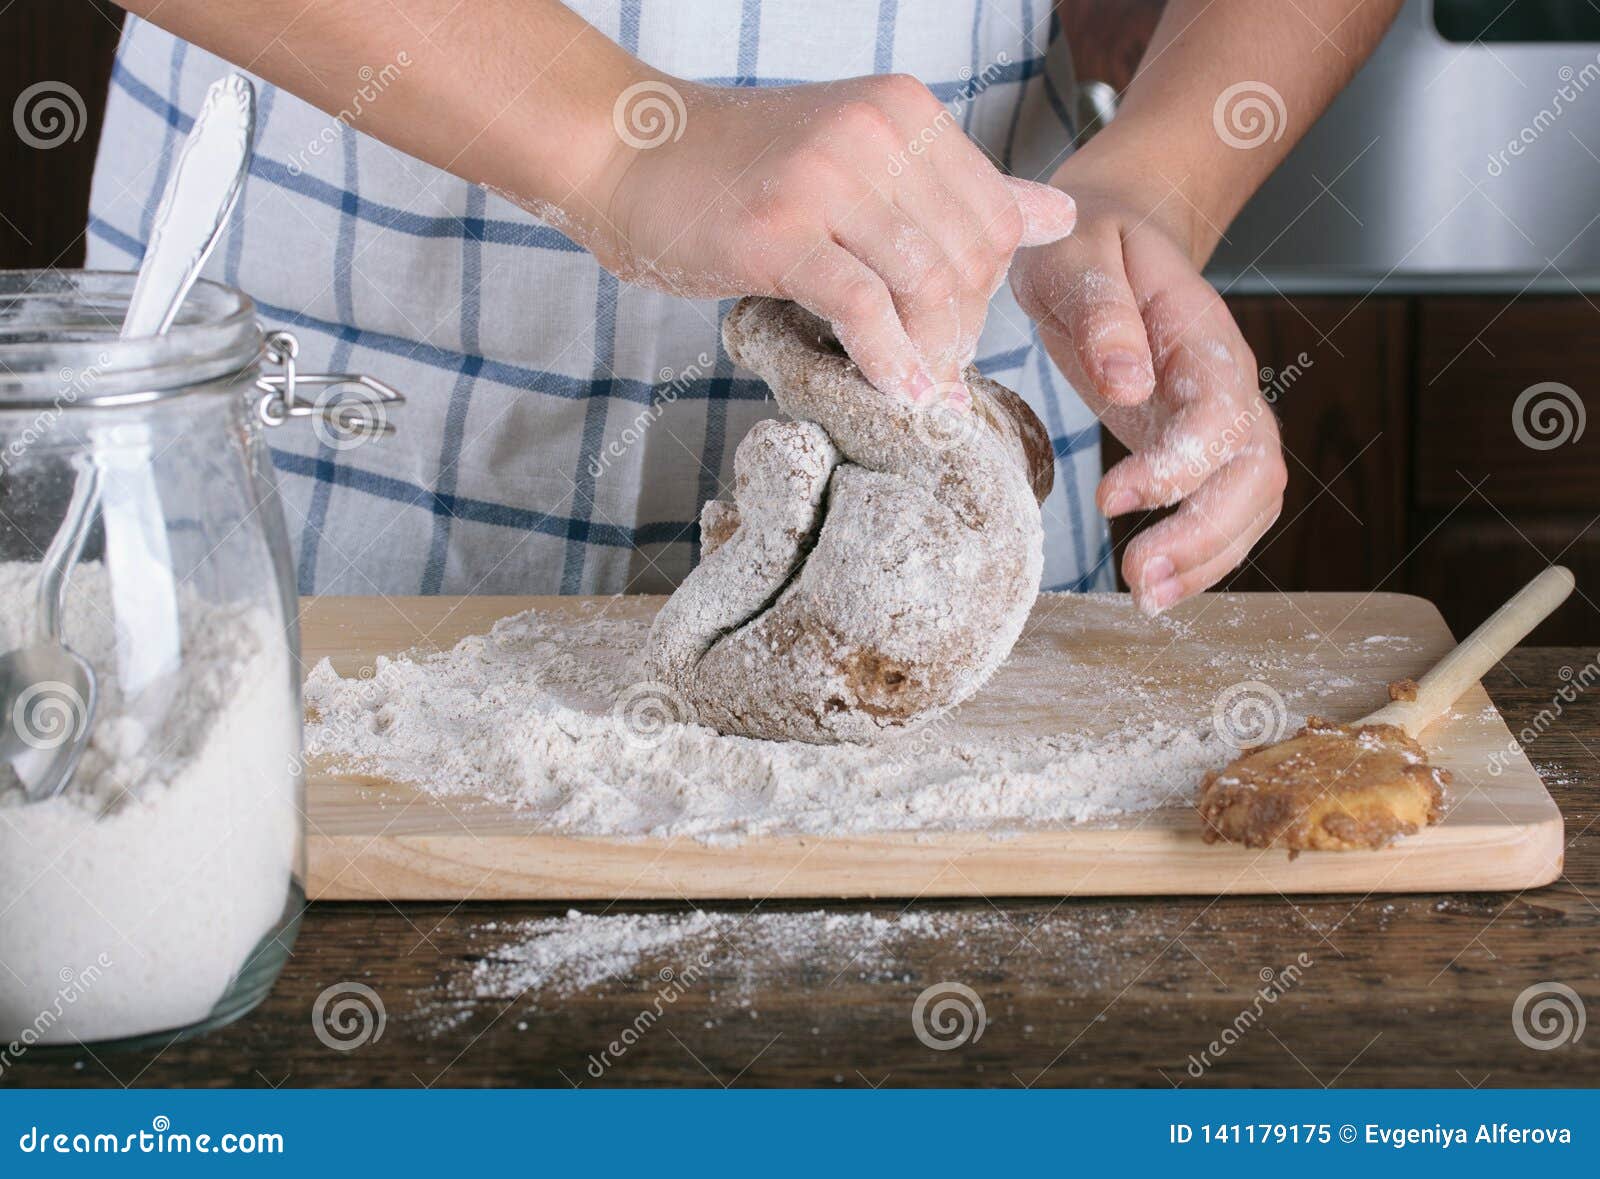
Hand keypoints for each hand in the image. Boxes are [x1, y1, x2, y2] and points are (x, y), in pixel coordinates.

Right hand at [592, 74, 1077, 401]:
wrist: (629, 151)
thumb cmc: (743, 169)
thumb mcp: (861, 159)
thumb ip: (956, 188)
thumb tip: (1058, 215)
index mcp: (905, 111)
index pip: (996, 217)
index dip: (988, 289)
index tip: (953, 328)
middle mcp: (876, 131)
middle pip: (970, 257)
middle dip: (963, 330)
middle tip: (934, 369)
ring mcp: (827, 177)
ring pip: (927, 283)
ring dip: (931, 353)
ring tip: (917, 388)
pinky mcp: (780, 230)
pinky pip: (862, 307)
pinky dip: (888, 360)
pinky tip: (892, 390)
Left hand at [1011, 177, 1286, 613]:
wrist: (1110, 234)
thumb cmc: (1085, 240)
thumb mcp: (1075, 254)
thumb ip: (1101, 312)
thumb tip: (1128, 383)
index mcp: (1201, 334)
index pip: (1218, 414)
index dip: (1176, 465)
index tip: (1108, 498)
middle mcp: (1226, 382)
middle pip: (1255, 471)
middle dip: (1205, 534)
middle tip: (1139, 580)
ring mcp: (1220, 417)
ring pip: (1251, 501)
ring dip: (1207, 558)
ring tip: (1146, 597)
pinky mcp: (1197, 445)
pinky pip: (1223, 508)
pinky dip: (1200, 555)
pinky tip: (1157, 584)